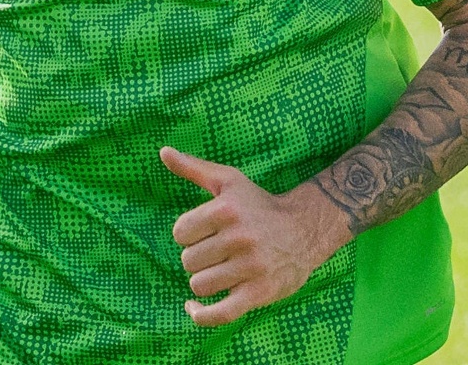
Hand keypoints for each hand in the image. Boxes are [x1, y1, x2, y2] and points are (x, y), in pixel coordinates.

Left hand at [160, 146, 352, 327]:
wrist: (304, 229)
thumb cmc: (259, 204)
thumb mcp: (228, 180)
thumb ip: (193, 168)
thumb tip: (163, 151)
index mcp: (226, 210)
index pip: (180, 232)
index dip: (189, 234)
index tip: (205, 232)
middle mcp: (238, 237)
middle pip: (188, 261)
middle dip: (198, 258)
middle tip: (219, 251)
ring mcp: (250, 267)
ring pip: (200, 285)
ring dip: (205, 280)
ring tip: (222, 270)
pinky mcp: (259, 292)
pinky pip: (219, 314)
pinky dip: (201, 315)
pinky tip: (193, 308)